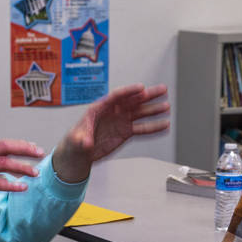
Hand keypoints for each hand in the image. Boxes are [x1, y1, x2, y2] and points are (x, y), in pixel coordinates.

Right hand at [0, 139, 45, 211]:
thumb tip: (2, 171)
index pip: (3, 144)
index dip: (20, 145)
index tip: (34, 148)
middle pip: (6, 147)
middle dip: (25, 149)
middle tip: (40, 153)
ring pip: (3, 163)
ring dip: (22, 167)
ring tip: (35, 173)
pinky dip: (11, 184)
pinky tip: (21, 188)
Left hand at [52, 84, 170, 182]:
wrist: (79, 153)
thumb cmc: (74, 142)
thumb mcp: (75, 141)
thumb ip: (81, 140)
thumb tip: (86, 142)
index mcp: (99, 109)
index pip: (116, 96)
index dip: (129, 91)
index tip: (141, 88)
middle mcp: (113, 112)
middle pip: (132, 101)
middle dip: (148, 96)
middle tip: (162, 90)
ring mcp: (120, 122)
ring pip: (140, 113)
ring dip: (153, 110)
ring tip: (167, 107)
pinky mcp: (125, 132)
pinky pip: (141, 128)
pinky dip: (152, 127)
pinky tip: (163, 125)